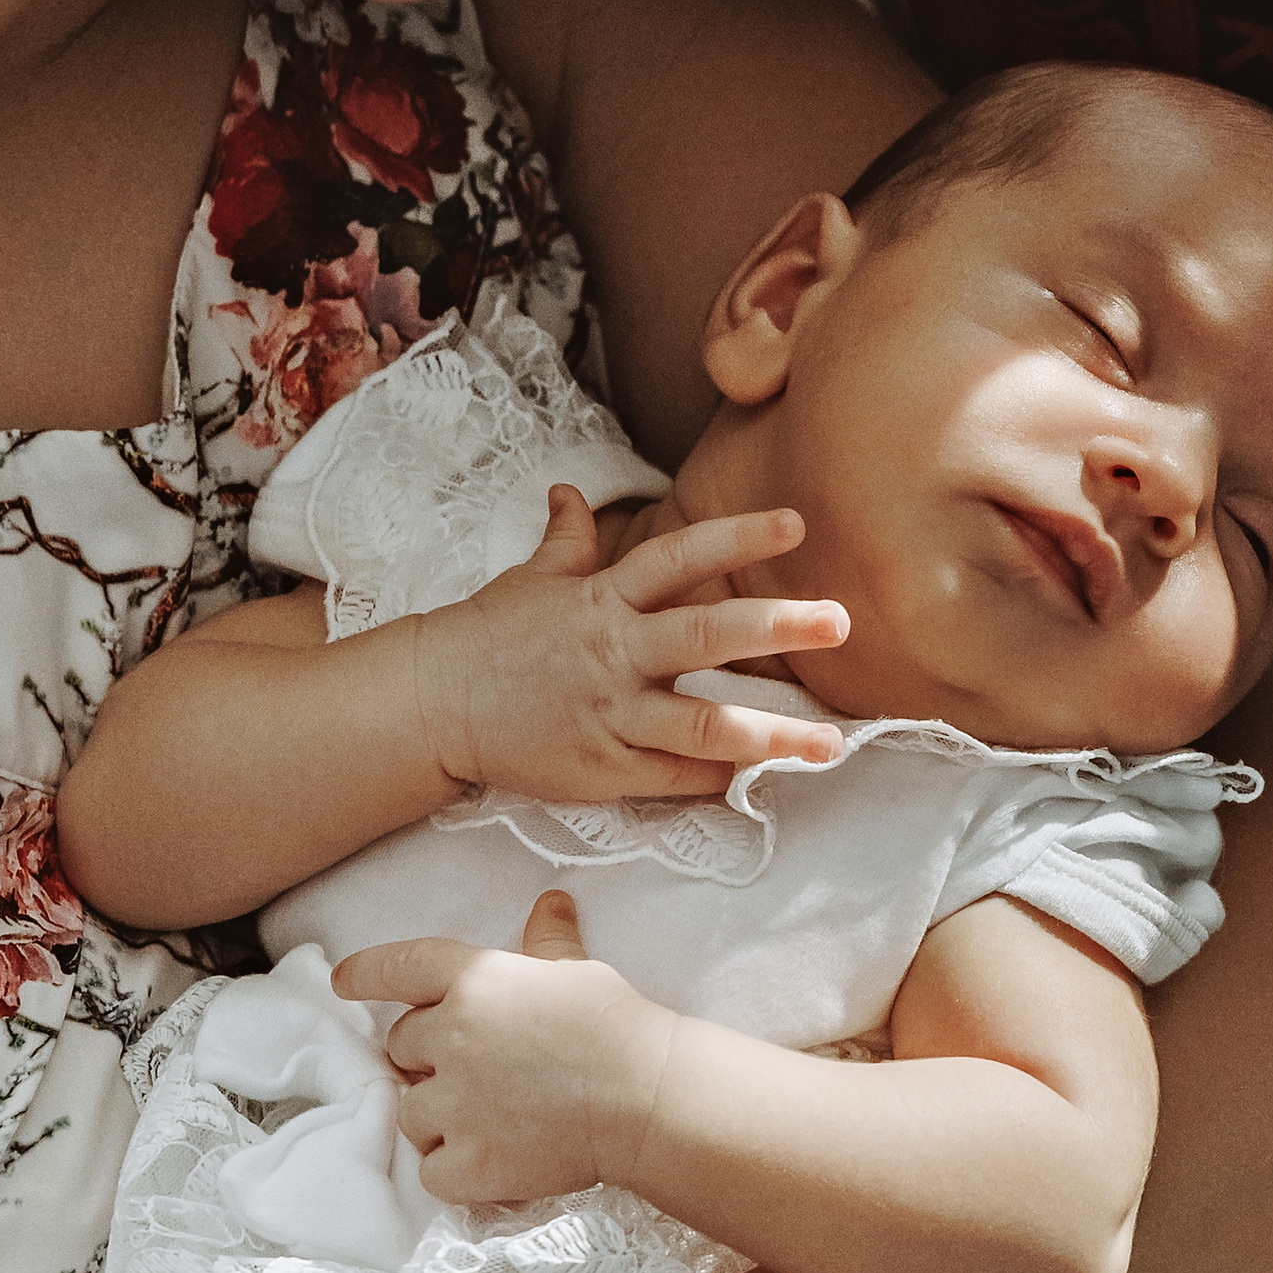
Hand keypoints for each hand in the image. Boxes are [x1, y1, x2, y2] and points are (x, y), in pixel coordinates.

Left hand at [364, 886, 679, 1203]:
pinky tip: (491, 1161)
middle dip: (428, 1056)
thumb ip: (548, 942)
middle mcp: (451, 1035)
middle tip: (477, 1068)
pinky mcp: (467, 1161)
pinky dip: (453, 1169)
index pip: (400, 967)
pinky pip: (431, 1169)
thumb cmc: (616, 1025)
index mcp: (476, 980)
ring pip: (410, 1112)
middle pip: (402, 1046)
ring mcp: (454, 1102)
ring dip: (437, 1116)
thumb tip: (550, 903)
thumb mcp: (578, 971)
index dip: (366, 973)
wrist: (646, 1097)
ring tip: (489, 1119)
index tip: (342, 982)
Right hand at [409, 489, 847, 804]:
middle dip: (778, 629)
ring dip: (772, 737)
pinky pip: (673, 777)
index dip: (737, 538)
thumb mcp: (530, 580)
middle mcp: (615, 653)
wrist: (431, 706)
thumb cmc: (488, 638)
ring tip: (831, 744)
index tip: (797, 524)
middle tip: (841, 622)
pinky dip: (717, 779)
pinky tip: (761, 779)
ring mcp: (611, 715)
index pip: (679, 557)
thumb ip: (568, 540)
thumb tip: (570, 493)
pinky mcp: (603, 769)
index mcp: (604, 598)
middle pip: (707, 636)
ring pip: (703, 727)